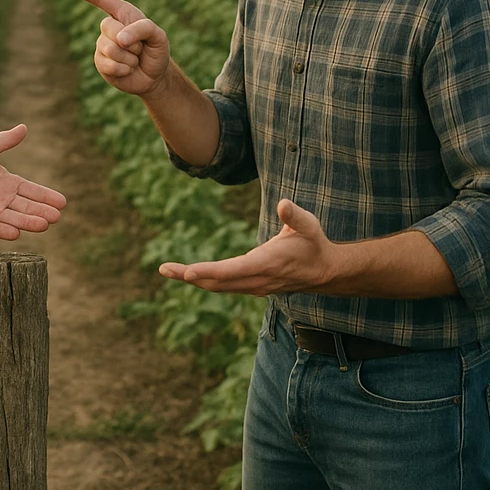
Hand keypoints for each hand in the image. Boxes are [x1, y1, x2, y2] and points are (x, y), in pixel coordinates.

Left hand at [0, 124, 66, 239]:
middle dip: (42, 211)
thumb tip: (24, 127)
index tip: (62, 202)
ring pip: (15, 219)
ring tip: (43, 224)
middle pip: (27, 207)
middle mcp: (5, 200)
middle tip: (57, 217)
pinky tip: (16, 233)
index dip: (46, 196)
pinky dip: (4, 231)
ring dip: (29, 222)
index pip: (32, 191)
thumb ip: (3, 141)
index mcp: (9, 184)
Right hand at [66, 0, 170, 95]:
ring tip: (135, 60)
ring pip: (110, 48)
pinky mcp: (100, 62)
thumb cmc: (156, 51)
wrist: (154, 76)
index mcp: (123, 13)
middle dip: (130, 40)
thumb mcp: (158, 35)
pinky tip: (128, 70)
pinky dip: (124, 69)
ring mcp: (102, 45)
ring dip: (130, 58)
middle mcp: (110, 27)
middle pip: (108, 26)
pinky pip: (109, 65)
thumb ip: (142, 29)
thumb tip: (119, 39)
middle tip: (141, 48)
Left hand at [158, 200, 337, 294]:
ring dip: (193, 279)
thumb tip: (283, 203)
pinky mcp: (253, 286)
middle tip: (164, 269)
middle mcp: (257, 279)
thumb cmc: (314, 243)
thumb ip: (294, 215)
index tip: (187, 271)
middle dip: (189, 276)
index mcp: (266, 264)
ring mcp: (254, 286)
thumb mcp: (308, 225)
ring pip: (218, 286)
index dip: (208, 271)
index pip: (231, 271)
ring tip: (169, 271)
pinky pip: (224, 286)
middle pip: (217, 282)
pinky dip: (206, 281)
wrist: (326, 271)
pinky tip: (191, 275)